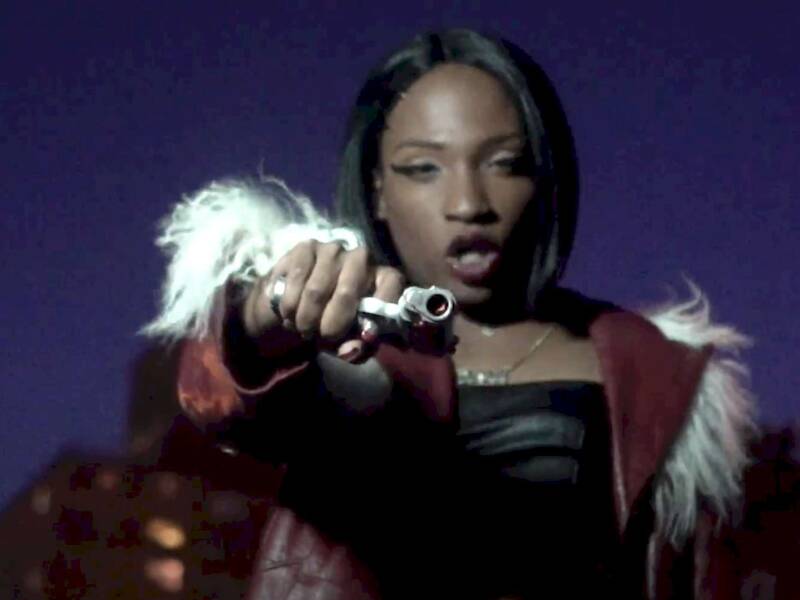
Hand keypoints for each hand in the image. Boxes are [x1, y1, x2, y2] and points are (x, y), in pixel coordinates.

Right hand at [242, 241, 405, 358]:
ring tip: (303, 327)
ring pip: (316, 291)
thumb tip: (351, 350)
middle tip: (321, 338)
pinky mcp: (306, 248)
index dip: (381, 306)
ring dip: (306, 319)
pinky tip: (289, 313)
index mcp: (382, 277)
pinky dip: (290, 305)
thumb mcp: (349, 340)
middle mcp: (361, 257)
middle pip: (347, 293)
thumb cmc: (332, 321)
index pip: (391, 282)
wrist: (297, 303)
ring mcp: (333, 250)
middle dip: (330, 325)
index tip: (367, 334)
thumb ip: (357, 348)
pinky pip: (296, 280)